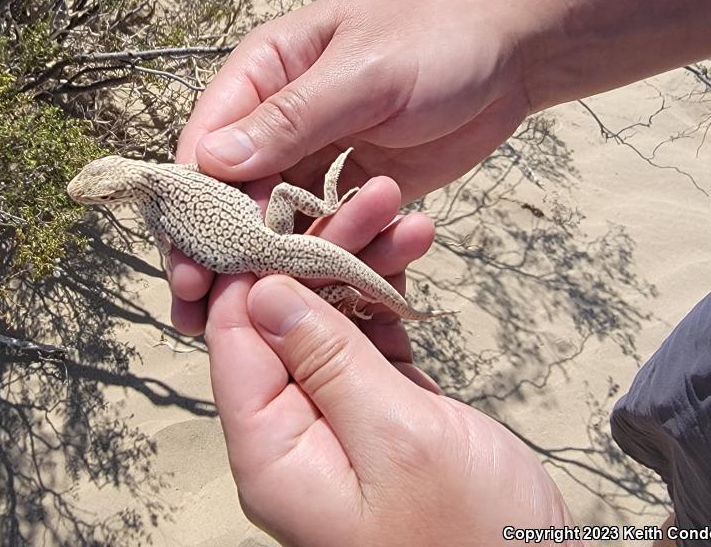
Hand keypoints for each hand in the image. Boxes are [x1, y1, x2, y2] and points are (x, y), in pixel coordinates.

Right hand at [172, 0, 531, 329]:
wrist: (510, 57)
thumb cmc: (437, 42)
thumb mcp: (364, 73)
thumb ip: (291, 118)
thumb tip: (209, 162)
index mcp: (266, 69)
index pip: (208, 138)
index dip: (191, 201)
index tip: (183, 261)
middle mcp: (278, 115)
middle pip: (232, 186)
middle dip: (217, 244)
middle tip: (197, 310)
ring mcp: (314, 152)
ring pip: (273, 214)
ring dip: (261, 260)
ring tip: (244, 313)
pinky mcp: (349, 183)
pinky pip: (323, 225)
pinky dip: (319, 254)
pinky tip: (313, 290)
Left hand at [205, 178, 575, 546]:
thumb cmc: (475, 538)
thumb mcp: (398, 438)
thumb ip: (327, 361)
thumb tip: (263, 291)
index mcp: (273, 452)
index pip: (236, 340)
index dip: (253, 266)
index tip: (282, 205)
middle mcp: (294, 430)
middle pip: (287, 319)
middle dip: (325, 251)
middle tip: (375, 197)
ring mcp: (338, 415)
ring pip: (331, 318)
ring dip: (364, 263)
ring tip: (405, 214)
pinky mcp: (379, 406)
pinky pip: (367, 336)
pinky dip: (388, 294)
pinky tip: (409, 250)